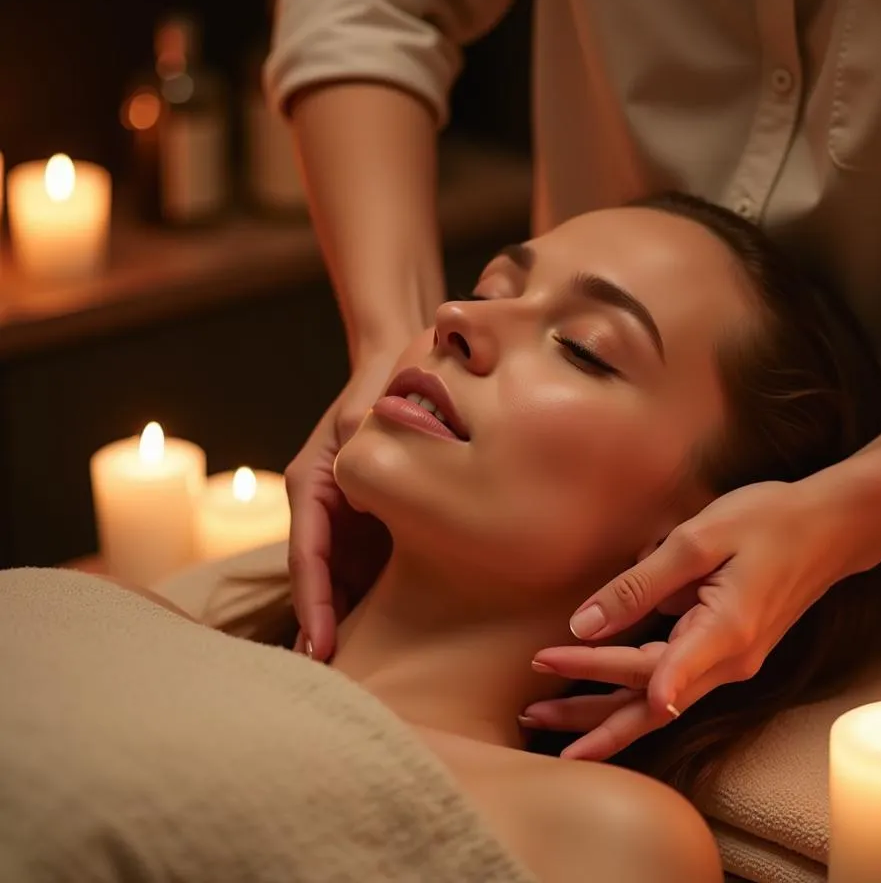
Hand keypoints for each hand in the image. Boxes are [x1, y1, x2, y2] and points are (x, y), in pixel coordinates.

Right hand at [286, 347, 404, 661]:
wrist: (401, 369)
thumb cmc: (380, 389)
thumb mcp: (364, 416)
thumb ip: (359, 452)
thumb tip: (364, 493)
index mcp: (312, 485)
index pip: (306, 554)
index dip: (313, 603)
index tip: (321, 646)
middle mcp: (323, 508)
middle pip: (318, 579)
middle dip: (320, 628)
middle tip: (330, 684)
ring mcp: (346, 519)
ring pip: (339, 581)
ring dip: (342, 625)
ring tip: (356, 676)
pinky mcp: (371, 524)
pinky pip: (365, 570)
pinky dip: (367, 605)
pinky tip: (385, 642)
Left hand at [525, 479, 852, 759]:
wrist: (832, 530)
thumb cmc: (768, 522)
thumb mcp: (700, 539)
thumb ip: (642, 583)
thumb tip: (585, 622)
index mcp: (724, 633)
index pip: (649, 669)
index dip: (595, 671)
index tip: (546, 665)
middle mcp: (729, 663)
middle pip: (648, 705)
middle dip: (589, 715)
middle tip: (530, 716)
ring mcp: (731, 664)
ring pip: (658, 704)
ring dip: (605, 714)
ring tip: (551, 720)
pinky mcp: (727, 655)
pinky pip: (672, 686)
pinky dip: (632, 697)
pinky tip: (601, 698)